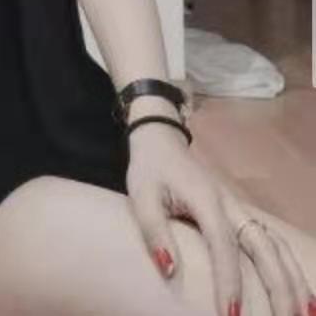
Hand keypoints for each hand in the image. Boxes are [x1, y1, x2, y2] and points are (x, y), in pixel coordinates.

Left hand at [127, 127, 315, 315]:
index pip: (223, 244)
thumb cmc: (150, 171)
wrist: (161, 142)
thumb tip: (169, 271)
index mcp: (207, 200)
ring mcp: (241, 210)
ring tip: (306, 314)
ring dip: (293, 279)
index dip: (229, 280)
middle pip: (264, 247)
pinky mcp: (243, 216)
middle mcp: (232, 206)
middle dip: (278, 287)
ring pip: (276, 245)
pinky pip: (274, 242)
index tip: (230, 315)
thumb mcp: (141, 196)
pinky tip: (299, 292)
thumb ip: (153, 231)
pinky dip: (289, 267)